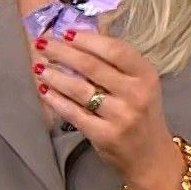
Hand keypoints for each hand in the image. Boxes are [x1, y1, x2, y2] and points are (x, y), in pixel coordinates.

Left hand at [31, 30, 181, 189]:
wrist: (151, 157)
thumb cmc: (142, 114)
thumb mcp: (140, 85)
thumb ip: (116, 64)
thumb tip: (81, 36)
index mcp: (146, 75)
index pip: (115, 49)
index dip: (87, 39)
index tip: (65, 32)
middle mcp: (136, 94)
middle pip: (92, 67)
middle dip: (62, 52)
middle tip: (42, 43)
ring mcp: (121, 116)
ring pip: (79, 89)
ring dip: (55, 75)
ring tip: (39, 66)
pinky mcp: (104, 135)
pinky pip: (73, 113)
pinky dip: (56, 100)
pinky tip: (44, 90)